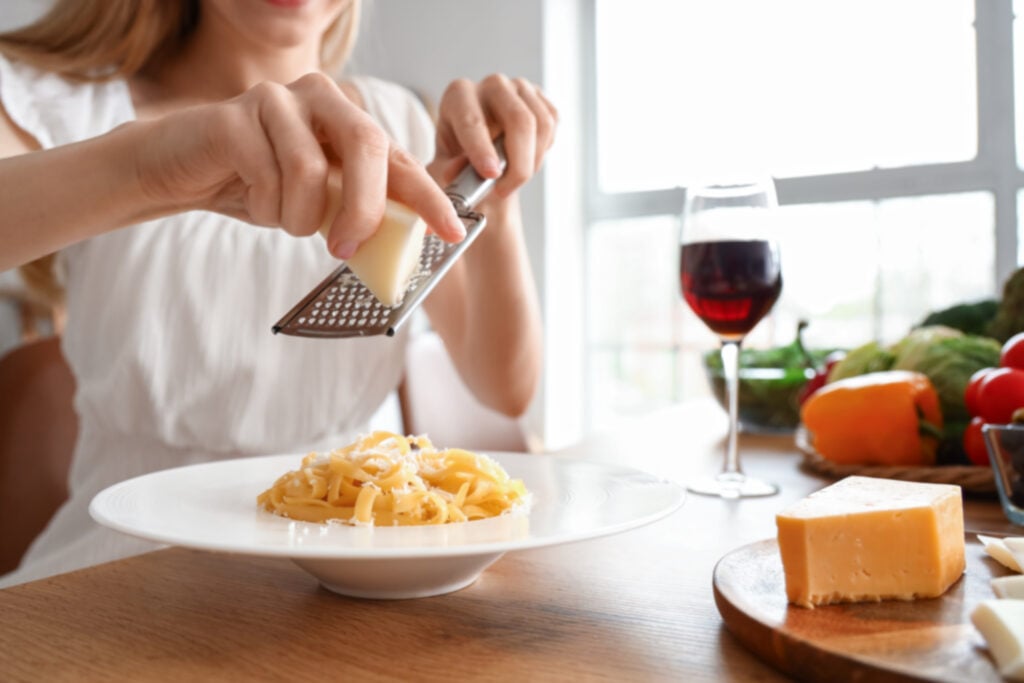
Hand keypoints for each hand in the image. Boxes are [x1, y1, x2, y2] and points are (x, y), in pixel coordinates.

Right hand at [130, 73, 465, 258]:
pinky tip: (251, 200)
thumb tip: (405, 242)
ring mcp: (277, 100)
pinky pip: (267, 175)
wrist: (176, 170)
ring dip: (296, 216)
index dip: (429, 197)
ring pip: (311, 171)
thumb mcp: (316, 201)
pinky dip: (263, 207)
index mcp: (347, 120)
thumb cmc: (255, 185)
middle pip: (367, 146)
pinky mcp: (236, 115)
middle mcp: (320, 98)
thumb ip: (356, 209)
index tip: (454, 232)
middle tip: (345, 249)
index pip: (400, 158)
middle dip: (364, 207)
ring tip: (279, 217)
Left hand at [428, 74, 556, 198]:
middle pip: (519, 120)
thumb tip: (460, 169)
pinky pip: (553, 125)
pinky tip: (525, 160)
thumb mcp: (443, 169)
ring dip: (532, 162)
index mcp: (459, 95)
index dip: (482, 149)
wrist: (480, 155)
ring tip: (513, 179)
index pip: (472, 120)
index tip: (491, 174)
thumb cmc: (457, 161)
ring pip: (542, 125)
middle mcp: (491, 85)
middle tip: (505, 190)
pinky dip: (543, 150)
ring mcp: (519, 87)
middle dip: (518, 164)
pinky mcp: (540, 97)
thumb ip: (448, 170)